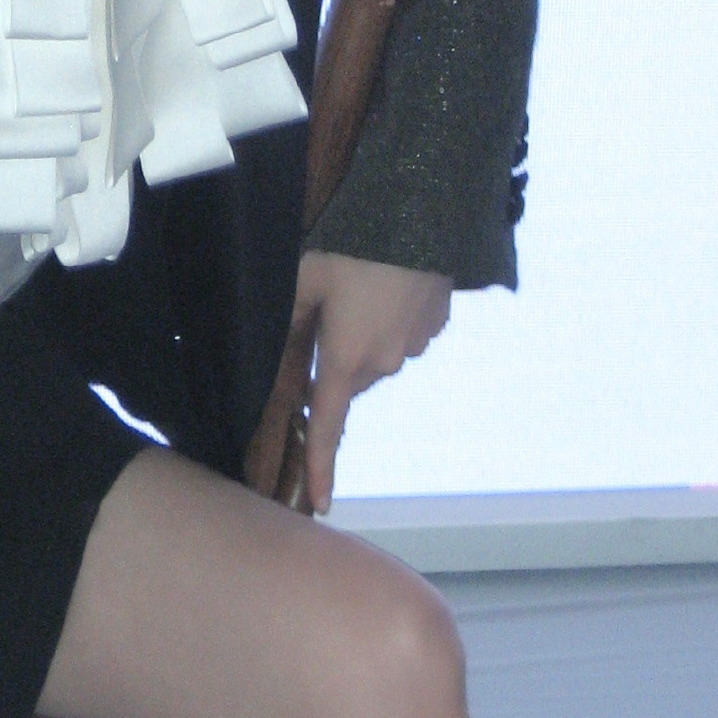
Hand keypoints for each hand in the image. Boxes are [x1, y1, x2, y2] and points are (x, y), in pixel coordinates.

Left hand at [292, 250, 452, 514]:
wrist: (423, 214)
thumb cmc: (353, 246)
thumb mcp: (303, 278)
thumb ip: (287, 322)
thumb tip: (280, 356)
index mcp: (346, 358)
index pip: (328, 425)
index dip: (320, 467)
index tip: (319, 503)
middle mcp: (385, 363)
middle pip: (347, 379)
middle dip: (331, 361)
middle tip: (322, 314)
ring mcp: (417, 344)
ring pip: (377, 355)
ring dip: (362, 335)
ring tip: (358, 286)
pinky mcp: (437, 322)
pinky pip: (404, 332)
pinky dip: (391, 318)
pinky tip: (386, 283)